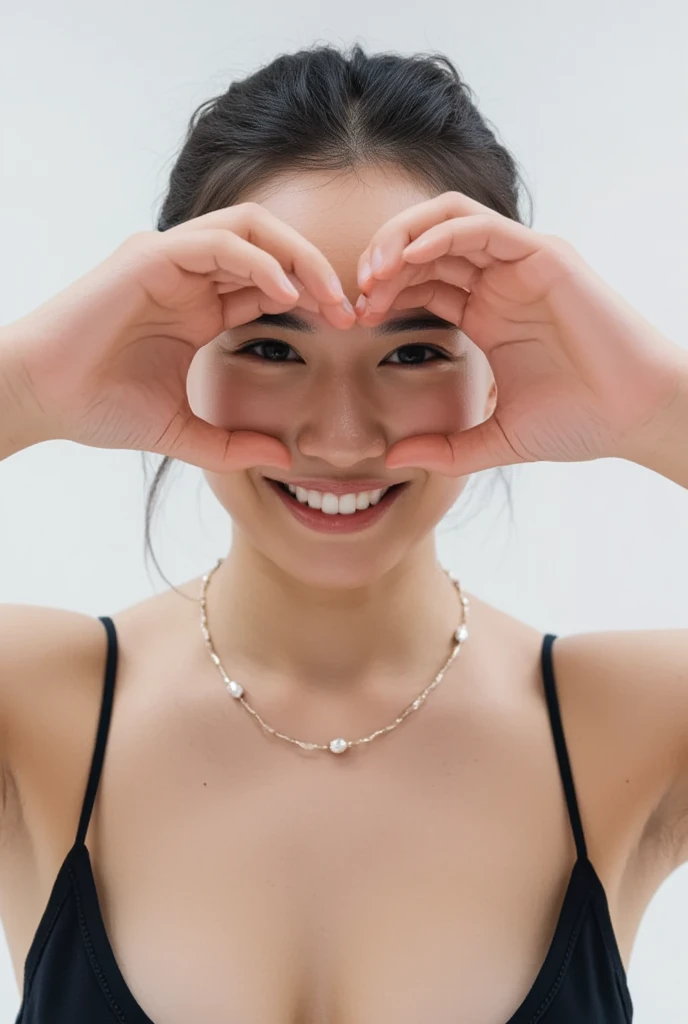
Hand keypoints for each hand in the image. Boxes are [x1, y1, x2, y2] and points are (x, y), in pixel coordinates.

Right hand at [3, 203, 353, 470]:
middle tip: (352, 312)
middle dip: (319, 273)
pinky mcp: (151, 255)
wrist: (42, 399)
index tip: (349, 331)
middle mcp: (191, 276)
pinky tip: (286, 296)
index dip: (315, 301)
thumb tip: (279, 459)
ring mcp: (171, 260)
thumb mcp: (180, 432)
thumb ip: (229, 445)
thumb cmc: (98, 408)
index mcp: (201, 308)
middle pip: (273, 248)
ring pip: (253, 229)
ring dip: (300, 259)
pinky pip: (220, 241)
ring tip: (329, 300)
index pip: (272, 284)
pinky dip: (260, 261)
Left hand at [354, 191, 686, 474]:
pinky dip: (440, 234)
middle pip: (424, 246)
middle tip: (356, 297)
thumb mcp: (495, 439)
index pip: (420, 282)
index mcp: (485, 313)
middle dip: (381, 263)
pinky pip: (481, 227)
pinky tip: (410, 260)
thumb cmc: (578, 424)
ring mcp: (521, 264)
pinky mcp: (544, 256)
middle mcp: (499, 282)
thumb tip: (393, 458)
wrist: (633, 417)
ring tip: (374, 274)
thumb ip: (445, 449)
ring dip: (402, 240)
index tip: (354, 322)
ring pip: (447, 222)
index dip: (382, 294)